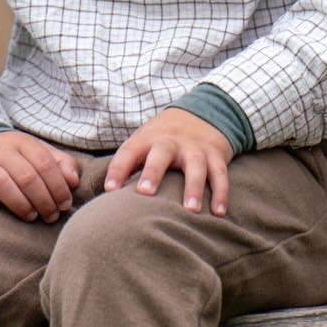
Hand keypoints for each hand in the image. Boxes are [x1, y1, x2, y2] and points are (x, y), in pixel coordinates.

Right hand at [0, 131, 80, 222]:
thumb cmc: (12, 157)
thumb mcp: (37, 153)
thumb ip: (60, 164)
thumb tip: (74, 181)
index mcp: (21, 142)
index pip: (44, 163)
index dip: (58, 186)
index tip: (65, 204)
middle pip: (26, 176)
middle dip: (43, 200)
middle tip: (51, 216)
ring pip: (2, 183)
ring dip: (21, 204)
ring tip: (31, 216)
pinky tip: (2, 210)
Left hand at [103, 108, 233, 216]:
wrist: (202, 113)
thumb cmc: (162, 139)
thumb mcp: (143, 142)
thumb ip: (128, 165)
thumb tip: (105, 197)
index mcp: (147, 139)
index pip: (128, 152)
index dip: (118, 169)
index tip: (110, 189)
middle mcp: (171, 142)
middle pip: (161, 154)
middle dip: (153, 173)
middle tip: (146, 192)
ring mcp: (195, 148)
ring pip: (195, 166)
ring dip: (193, 188)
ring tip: (190, 210)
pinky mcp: (215, 155)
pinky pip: (220, 174)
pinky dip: (221, 193)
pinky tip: (219, 213)